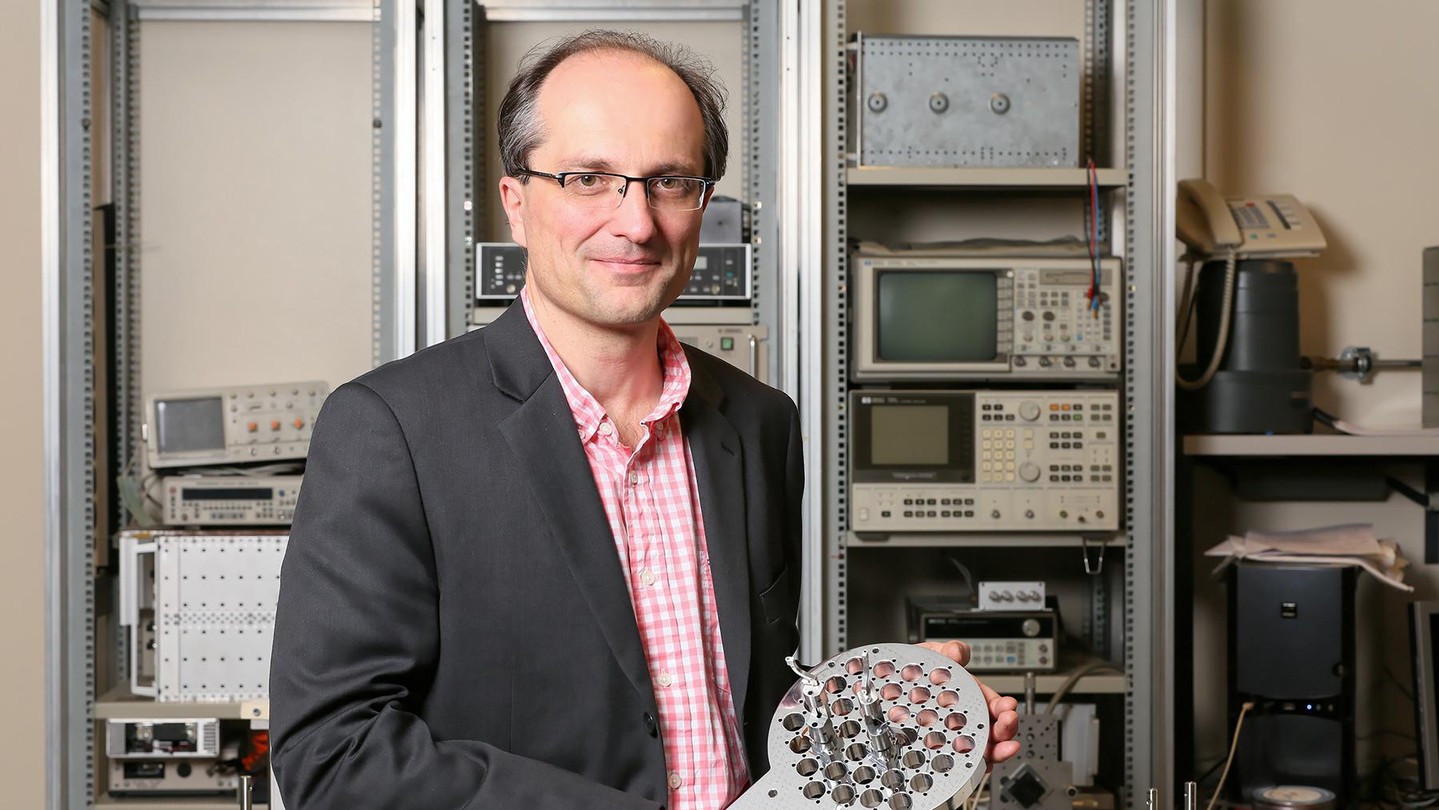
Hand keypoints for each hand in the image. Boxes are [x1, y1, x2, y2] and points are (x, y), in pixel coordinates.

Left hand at [918, 640, 1020, 766]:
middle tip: (1008, 725)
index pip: (993, 703)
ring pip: (983, 748)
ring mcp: (956, 736)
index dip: (1003, 706)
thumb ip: (948, 652)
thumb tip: (956, 652)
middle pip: (994, 728)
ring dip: (997, 750)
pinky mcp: (942, 751)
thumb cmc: (916, 672)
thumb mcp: (932, 656)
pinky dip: (975, 766)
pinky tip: (978, 766)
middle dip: (1006, 729)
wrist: (893, 686)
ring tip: (1002, 750)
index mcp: (970, 695)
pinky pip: (963, 762)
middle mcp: (967, 718)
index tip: (1008, 707)